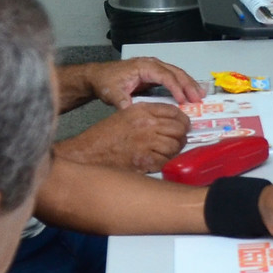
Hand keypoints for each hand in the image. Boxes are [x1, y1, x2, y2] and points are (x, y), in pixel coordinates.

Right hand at [54, 102, 189, 172]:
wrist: (88, 153)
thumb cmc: (104, 136)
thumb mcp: (125, 116)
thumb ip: (147, 115)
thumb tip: (168, 122)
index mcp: (141, 110)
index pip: (173, 111)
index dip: (183, 119)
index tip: (184, 124)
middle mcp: (146, 124)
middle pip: (178, 128)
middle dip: (182, 135)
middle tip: (180, 139)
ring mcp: (147, 142)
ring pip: (175, 145)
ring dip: (176, 149)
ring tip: (170, 151)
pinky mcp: (145, 160)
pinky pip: (167, 160)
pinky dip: (167, 161)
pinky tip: (161, 160)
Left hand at [80, 57, 205, 108]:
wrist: (98, 76)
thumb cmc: (106, 82)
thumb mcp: (112, 93)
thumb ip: (122, 102)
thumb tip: (131, 110)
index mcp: (143, 66)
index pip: (165, 76)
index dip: (176, 88)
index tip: (183, 101)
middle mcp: (151, 64)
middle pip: (176, 72)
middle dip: (188, 85)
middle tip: (198, 99)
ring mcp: (154, 67)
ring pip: (177, 73)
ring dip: (189, 84)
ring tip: (200, 96)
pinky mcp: (154, 74)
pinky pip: (173, 77)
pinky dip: (183, 85)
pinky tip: (191, 92)